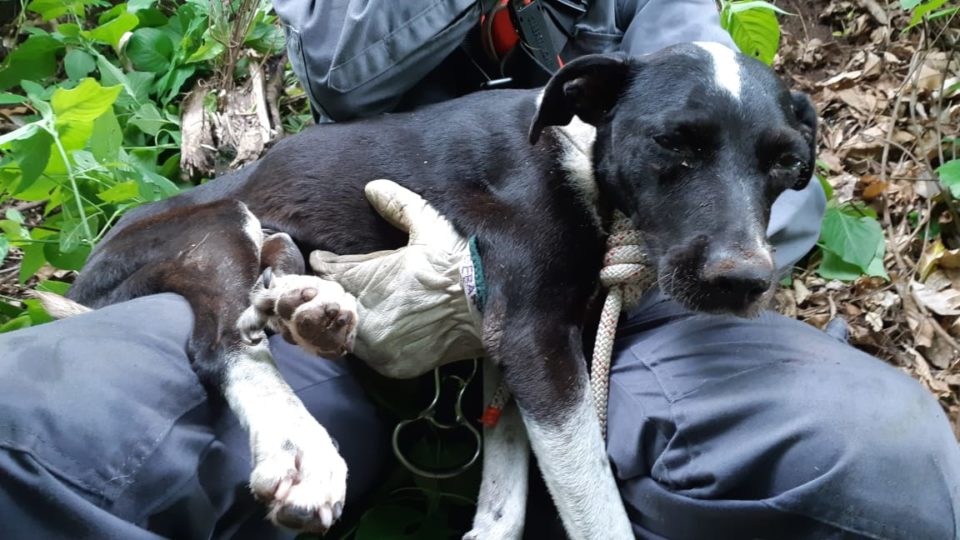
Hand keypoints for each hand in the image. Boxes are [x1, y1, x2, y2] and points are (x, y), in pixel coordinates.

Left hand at [309, 180, 482, 377]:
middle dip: (334, 291)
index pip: (329, 272)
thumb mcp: (431, 225)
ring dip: (350, 315)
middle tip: (333, 282)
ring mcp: (379, 347)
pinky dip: (369, 338)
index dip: (326, 264)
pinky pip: (368, 353)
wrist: (495, 307)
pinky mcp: (394, 366)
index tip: (324, 259)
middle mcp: (366, 317)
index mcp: (367, 280)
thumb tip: (373, 188)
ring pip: (347, 329)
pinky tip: (377, 324)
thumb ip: (398, 205)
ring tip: (356, 301)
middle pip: (334, 304)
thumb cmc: (463, 263)